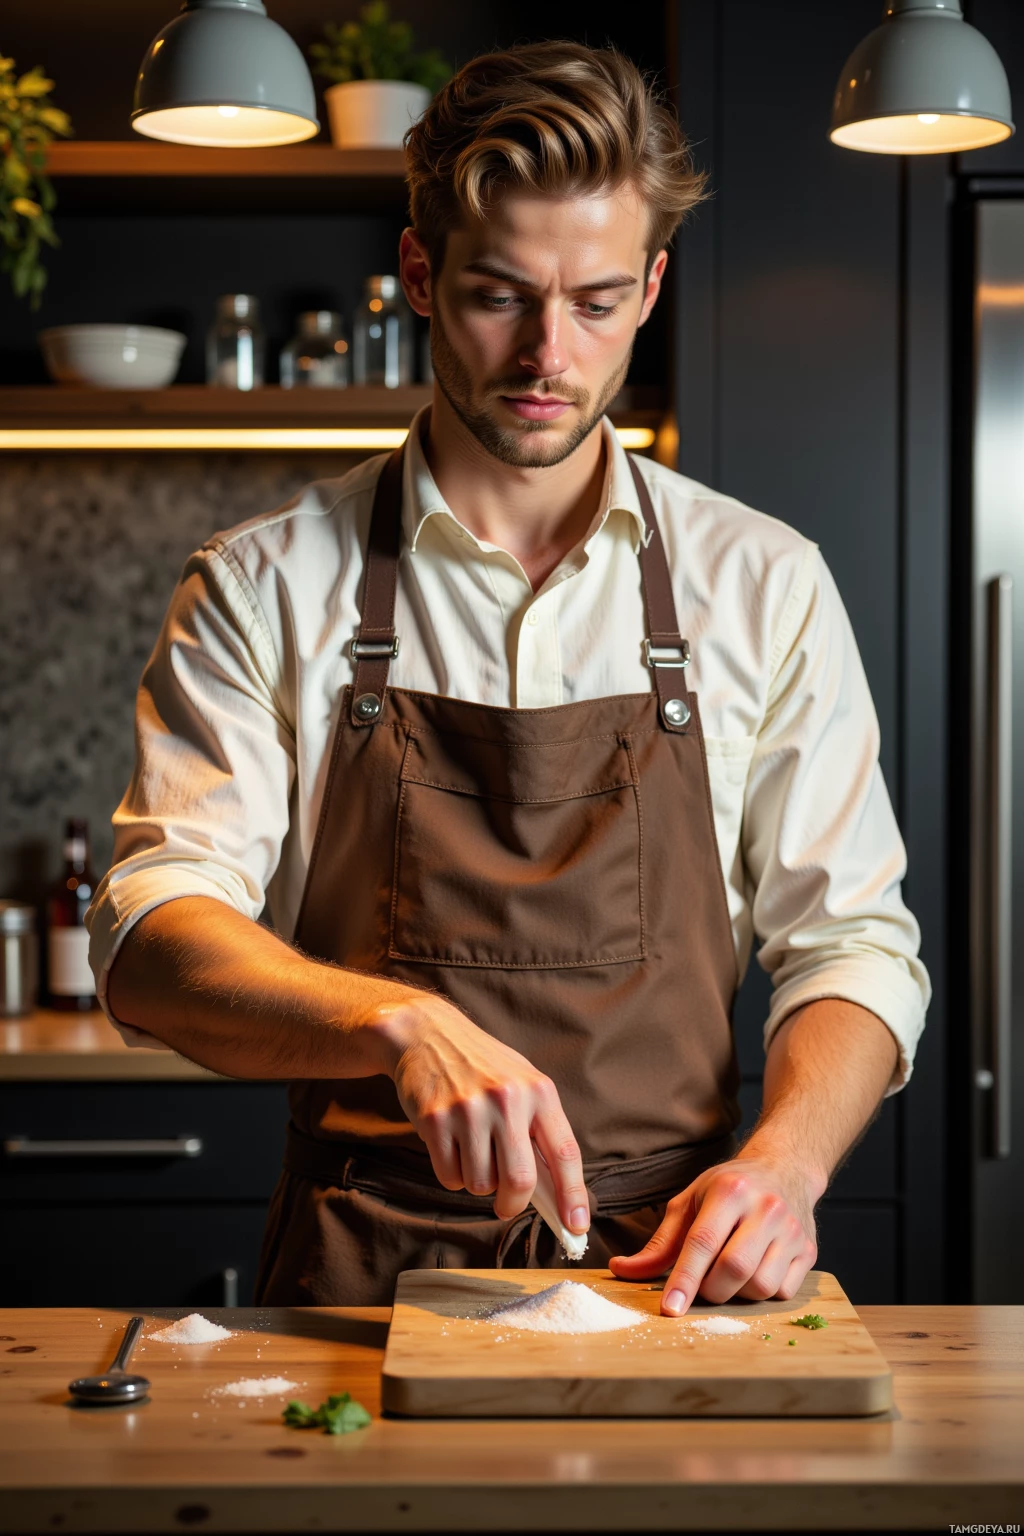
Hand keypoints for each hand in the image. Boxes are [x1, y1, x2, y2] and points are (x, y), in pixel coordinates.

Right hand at [372, 990, 588, 1234]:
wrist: (428, 1035)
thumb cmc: (483, 1067)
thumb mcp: (522, 1084)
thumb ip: (539, 1131)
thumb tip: (556, 1193)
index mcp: (538, 1091)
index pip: (564, 1152)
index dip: (574, 1195)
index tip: (577, 1226)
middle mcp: (507, 1099)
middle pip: (520, 1180)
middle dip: (513, 1204)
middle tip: (506, 1205)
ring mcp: (469, 1109)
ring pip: (480, 1184)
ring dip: (477, 1183)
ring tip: (472, 1152)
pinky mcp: (435, 1119)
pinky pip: (449, 1176)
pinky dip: (452, 1175)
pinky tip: (451, 1146)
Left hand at [608, 1153, 818, 1313]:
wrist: (785, 1168)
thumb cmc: (729, 1187)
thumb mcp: (691, 1201)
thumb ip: (660, 1241)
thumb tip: (621, 1269)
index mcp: (730, 1191)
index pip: (703, 1242)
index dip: (684, 1279)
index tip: (670, 1308)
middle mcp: (765, 1208)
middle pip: (733, 1269)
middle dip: (710, 1290)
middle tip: (702, 1284)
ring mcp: (791, 1230)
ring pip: (760, 1286)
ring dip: (737, 1293)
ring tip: (728, 1274)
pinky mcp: (809, 1250)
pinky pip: (783, 1292)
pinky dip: (763, 1294)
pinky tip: (755, 1272)